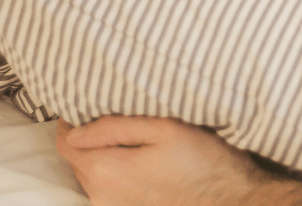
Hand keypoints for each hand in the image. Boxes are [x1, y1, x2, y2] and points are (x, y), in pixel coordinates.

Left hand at [56, 116, 264, 205]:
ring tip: (128, 139)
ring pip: (92, 177)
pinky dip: (114, 174)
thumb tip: (75, 130)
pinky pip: (108, 191)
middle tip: (112, 117)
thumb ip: (114, 127)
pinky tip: (138, 162)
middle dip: (88, 138)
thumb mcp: (164, 128)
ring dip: (102, 157)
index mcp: (106, 171)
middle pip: (77, 161)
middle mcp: (102, 197)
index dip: (71, 121)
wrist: (234, 200)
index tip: (87, 105)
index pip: (66, 143)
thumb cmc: (204, 160)